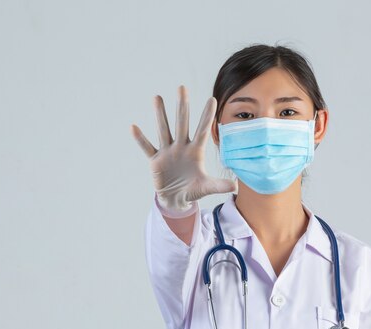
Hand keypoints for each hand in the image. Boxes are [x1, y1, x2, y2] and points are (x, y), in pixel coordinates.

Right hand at [130, 85, 236, 211]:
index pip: (202, 130)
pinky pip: (147, 147)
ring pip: (164, 130)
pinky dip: (140, 139)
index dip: (207, 116)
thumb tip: (236, 185)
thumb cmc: (193, 190)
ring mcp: (168, 152)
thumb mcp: (207, 187)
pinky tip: (133, 127)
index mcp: (196, 151)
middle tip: (182, 87)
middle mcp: (181, 147)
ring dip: (160, 115)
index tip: (212, 99)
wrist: (176, 199)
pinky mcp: (156, 160)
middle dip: (182, 106)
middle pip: (182, 123)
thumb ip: (220, 185)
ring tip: (157, 97)